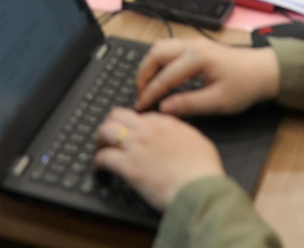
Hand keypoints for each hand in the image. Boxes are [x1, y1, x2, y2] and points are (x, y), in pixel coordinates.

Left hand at [92, 107, 223, 211]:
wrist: (199, 188)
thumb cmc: (204, 171)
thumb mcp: (200, 143)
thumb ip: (185, 135)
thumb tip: (180, 138)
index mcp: (166, 123)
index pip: (140, 116)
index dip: (133, 125)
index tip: (132, 133)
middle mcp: (148, 130)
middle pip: (118, 115)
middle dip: (112, 124)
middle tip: (110, 136)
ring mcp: (136, 146)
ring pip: (106, 131)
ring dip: (101, 139)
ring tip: (101, 148)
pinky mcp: (127, 166)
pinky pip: (103, 156)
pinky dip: (99, 161)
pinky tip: (100, 167)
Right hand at [132, 39, 280, 116]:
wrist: (264, 71)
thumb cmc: (245, 86)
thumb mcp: (218, 101)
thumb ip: (189, 104)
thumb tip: (163, 108)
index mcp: (197, 58)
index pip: (164, 77)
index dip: (150, 94)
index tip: (140, 107)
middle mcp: (192, 45)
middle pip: (156, 53)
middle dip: (144, 75)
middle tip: (140, 95)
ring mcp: (193, 42)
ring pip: (160, 47)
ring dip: (150, 66)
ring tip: (147, 86)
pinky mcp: (196, 45)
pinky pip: (169, 49)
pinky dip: (159, 62)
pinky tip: (160, 77)